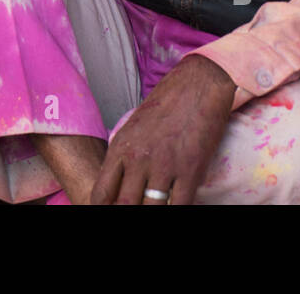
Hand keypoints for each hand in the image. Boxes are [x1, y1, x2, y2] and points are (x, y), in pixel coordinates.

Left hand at [90, 54, 235, 204]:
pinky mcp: (190, 170)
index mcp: (121, 147)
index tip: (109, 211)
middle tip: (134, 210)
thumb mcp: (134, 128)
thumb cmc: (166, 105)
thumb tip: (119, 185)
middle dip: (126, 213)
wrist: (197, 86)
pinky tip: (175, 206)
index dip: (103, 208)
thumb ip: (125, 157)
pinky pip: (180, 204)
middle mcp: (139, 158)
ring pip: (152, 208)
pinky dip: (176, 209)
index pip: (102, 192)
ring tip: (154, 207)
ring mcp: (165, 166)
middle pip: (125, 205)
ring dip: (152, 210)